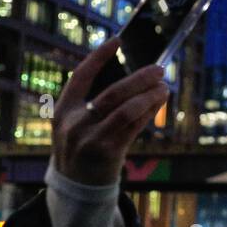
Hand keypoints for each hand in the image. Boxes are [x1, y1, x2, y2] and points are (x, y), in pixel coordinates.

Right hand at [52, 37, 169, 185]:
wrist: (76, 186)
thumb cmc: (80, 147)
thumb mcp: (73, 124)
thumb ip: (90, 103)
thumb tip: (130, 78)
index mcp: (62, 110)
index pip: (81, 76)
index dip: (98, 57)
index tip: (117, 40)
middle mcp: (74, 123)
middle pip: (112, 93)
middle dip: (139, 78)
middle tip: (159, 69)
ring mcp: (91, 139)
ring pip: (127, 110)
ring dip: (149, 96)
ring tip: (164, 87)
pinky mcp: (108, 153)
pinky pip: (134, 127)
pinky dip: (148, 113)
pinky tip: (158, 103)